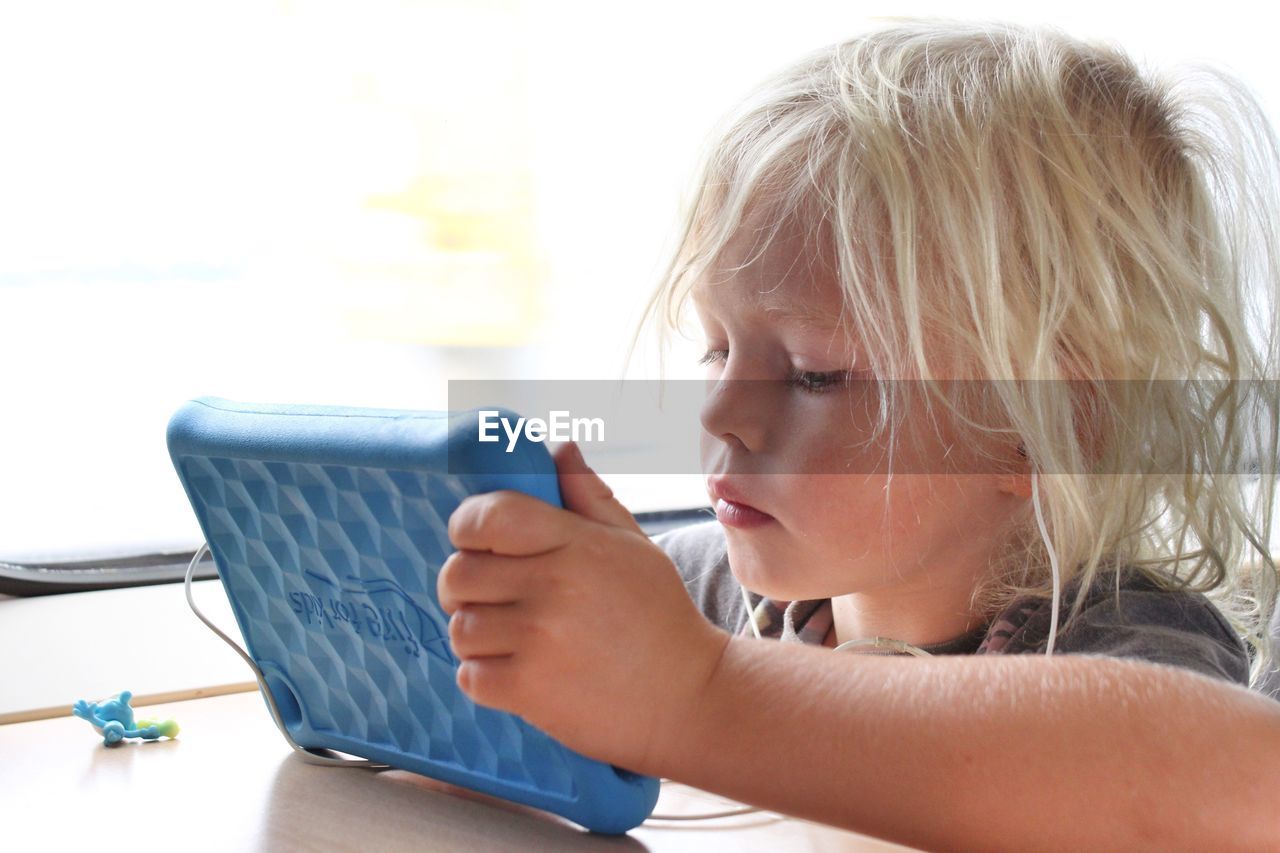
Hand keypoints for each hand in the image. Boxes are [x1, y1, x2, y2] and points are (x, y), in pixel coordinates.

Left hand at [438, 440, 730, 774]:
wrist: (688, 697)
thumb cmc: (658, 616)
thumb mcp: (633, 545)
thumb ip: (588, 494)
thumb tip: (558, 448)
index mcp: (575, 543)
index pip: (487, 516)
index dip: (468, 526)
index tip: (478, 543)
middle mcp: (553, 587)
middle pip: (458, 574)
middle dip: (466, 585)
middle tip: (495, 597)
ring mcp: (539, 640)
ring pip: (460, 627)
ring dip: (476, 633)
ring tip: (511, 637)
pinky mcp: (530, 690)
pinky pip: (469, 675)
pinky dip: (483, 675)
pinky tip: (516, 670)